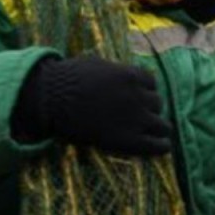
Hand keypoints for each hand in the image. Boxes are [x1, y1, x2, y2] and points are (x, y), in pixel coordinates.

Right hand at [11, 56, 171, 155]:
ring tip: (154, 134)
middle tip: (140, 117)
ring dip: (158, 127)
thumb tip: (118, 72)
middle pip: (157, 103)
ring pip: (163, 124)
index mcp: (130, 76)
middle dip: (149, 109)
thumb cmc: (65, 81)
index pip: (151, 82)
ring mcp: (136, 119)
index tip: (139, 97)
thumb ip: (113, 71)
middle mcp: (138, 96)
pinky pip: (159, 145)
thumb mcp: (94, 66)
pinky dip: (162, 146)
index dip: (145, 90)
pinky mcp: (131, 140)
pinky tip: (161, 147)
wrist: (51, 101)